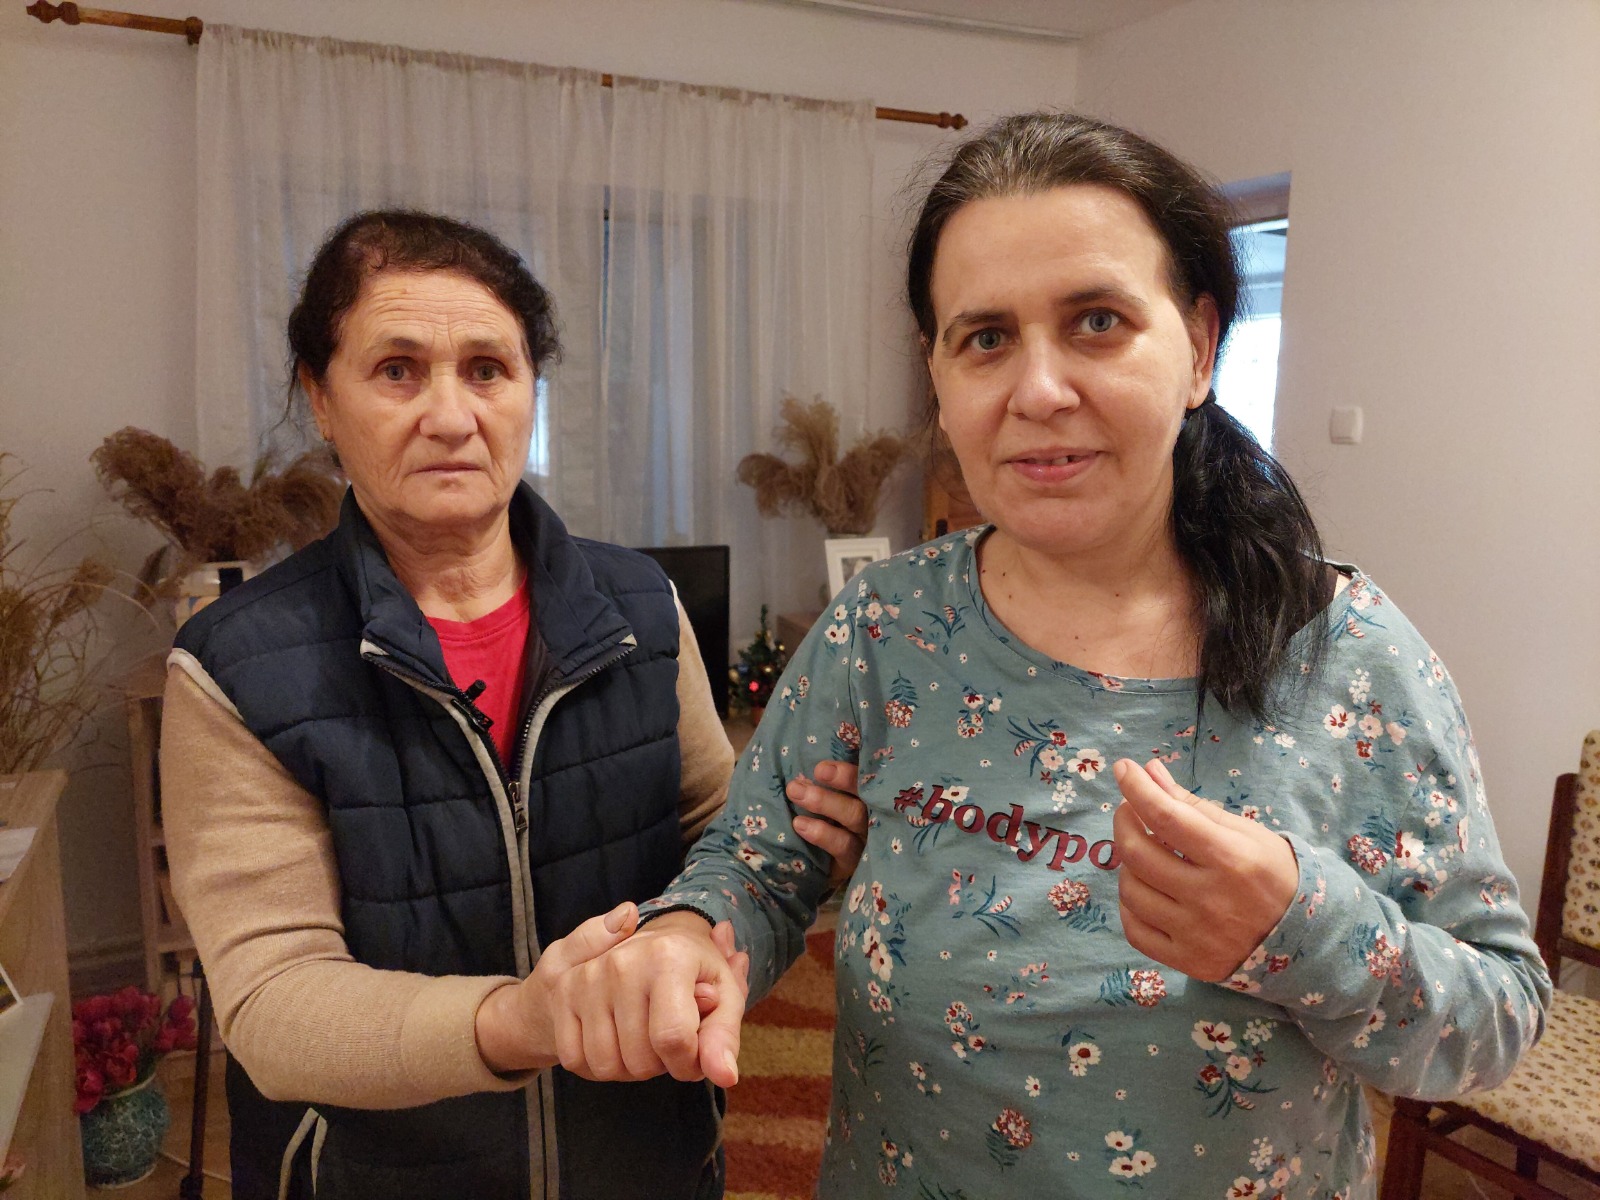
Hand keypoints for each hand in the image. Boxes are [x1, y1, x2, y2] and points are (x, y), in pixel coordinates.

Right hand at [475, 906, 747, 1078]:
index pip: (674, 1040)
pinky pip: (576, 1060)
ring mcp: (586, 978)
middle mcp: (622, 962)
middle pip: (640, 1060)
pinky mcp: (561, 994)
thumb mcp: (721, 995)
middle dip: (659, 1066)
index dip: (688, 1064)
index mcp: (668, 955)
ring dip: (628, 1068)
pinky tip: (615, 1041)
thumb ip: (724, 1035)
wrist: (639, 946)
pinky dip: (597, 1065)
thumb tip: (724, 1075)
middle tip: (665, 1042)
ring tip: (642, 1039)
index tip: (693, 1055)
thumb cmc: (688, 973)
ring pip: (606, 1066)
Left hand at [787, 760, 867, 888]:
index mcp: (870, 794)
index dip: (852, 767)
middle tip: (818, 770)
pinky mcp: (857, 860)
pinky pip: (843, 846)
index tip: (824, 764)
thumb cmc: (831, 825)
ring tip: (796, 792)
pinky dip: (822, 834)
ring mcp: (868, 838)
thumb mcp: (835, 801)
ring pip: (855, 816)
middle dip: (844, 779)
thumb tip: (808, 757)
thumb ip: (829, 781)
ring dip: (825, 802)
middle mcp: (875, 814)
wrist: (831, 873)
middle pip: (868, 792)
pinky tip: (799, 824)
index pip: (869, 775)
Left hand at [1111, 758, 1298, 982]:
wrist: (1304, 938)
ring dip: (1127, 864)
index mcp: (1230, 859)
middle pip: (1139, 854)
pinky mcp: (1188, 961)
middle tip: (1129, 810)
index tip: (1124, 769)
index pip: (1166, 816)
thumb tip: (1149, 773)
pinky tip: (1143, 889)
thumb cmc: (1272, 874)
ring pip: (1131, 891)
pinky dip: (1130, 905)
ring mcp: (1196, 934)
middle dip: (1124, 821)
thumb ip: (1193, 805)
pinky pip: (1135, 930)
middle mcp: (1210, 898)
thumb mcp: (1244, 832)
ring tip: (1144, 853)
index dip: (1137, 789)